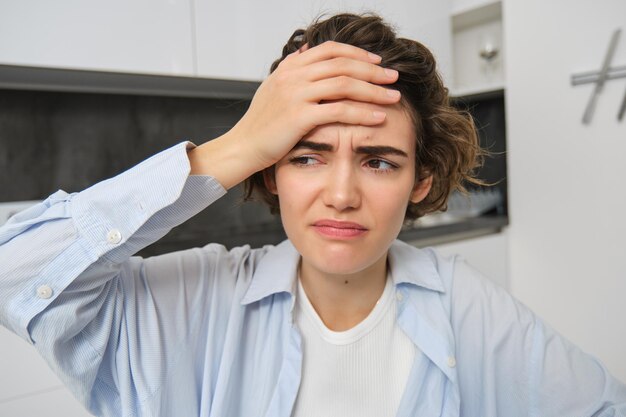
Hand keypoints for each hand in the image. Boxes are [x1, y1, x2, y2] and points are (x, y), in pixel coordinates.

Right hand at [228, 41, 400, 170]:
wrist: (243, 146)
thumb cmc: (261, 123)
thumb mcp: (273, 87)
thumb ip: (292, 68)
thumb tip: (307, 50)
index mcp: (290, 67)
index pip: (331, 50)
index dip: (357, 54)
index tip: (377, 63)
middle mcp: (293, 76)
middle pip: (342, 65)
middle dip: (373, 71)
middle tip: (394, 78)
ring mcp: (296, 95)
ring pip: (345, 85)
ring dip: (374, 90)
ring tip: (393, 97)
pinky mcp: (299, 117)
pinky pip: (339, 110)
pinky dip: (363, 113)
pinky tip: (378, 117)